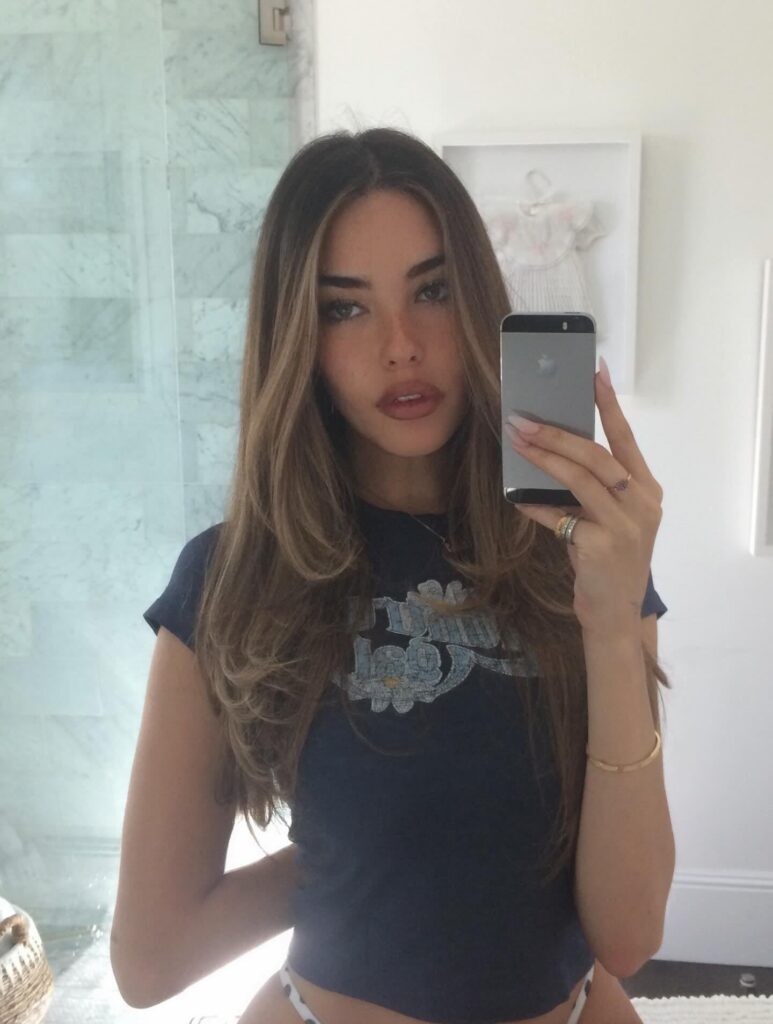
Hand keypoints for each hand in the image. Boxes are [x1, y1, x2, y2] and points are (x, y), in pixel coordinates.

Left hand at [504, 369, 663, 637]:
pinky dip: (535, 505)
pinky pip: (559, 517)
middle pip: (596, 456)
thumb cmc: (608, 559)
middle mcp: (642, 503)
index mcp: (647, 489)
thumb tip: (550, 450)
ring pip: (580, 479)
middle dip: (557, 433)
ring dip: (544, 458)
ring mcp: (624, 526)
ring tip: (518, 441)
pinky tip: (516, 495)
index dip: (609, 404)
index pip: (626, 439)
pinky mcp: (600, 547)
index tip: (595, 372)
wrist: (616, 613)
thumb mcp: (610, 518)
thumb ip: (592, 488)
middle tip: (524, 418)